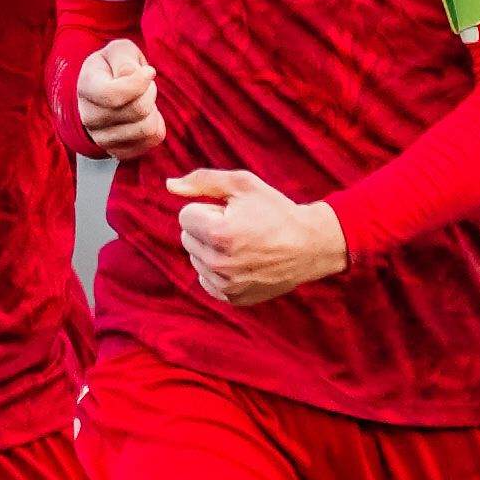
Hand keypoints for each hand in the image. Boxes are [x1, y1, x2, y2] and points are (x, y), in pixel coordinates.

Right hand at [75, 39, 165, 155]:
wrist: (101, 94)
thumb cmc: (112, 68)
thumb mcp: (118, 51)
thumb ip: (124, 59)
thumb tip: (133, 75)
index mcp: (87, 87)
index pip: (114, 95)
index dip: (139, 83)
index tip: (148, 71)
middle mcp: (89, 117)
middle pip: (139, 110)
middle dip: (150, 92)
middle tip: (144, 84)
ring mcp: (103, 139)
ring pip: (148, 128)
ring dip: (153, 109)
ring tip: (142, 99)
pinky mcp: (119, 151)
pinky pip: (152, 140)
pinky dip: (156, 124)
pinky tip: (144, 115)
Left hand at [166, 170, 346, 306]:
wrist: (309, 246)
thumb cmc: (276, 211)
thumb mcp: (243, 184)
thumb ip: (202, 181)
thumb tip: (169, 185)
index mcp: (218, 233)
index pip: (184, 216)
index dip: (207, 209)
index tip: (230, 212)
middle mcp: (218, 263)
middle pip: (186, 238)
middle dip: (206, 229)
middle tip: (237, 227)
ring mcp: (224, 285)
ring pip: (195, 259)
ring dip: (210, 249)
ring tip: (241, 244)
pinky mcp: (231, 298)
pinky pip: (206, 280)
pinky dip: (217, 270)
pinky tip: (240, 262)